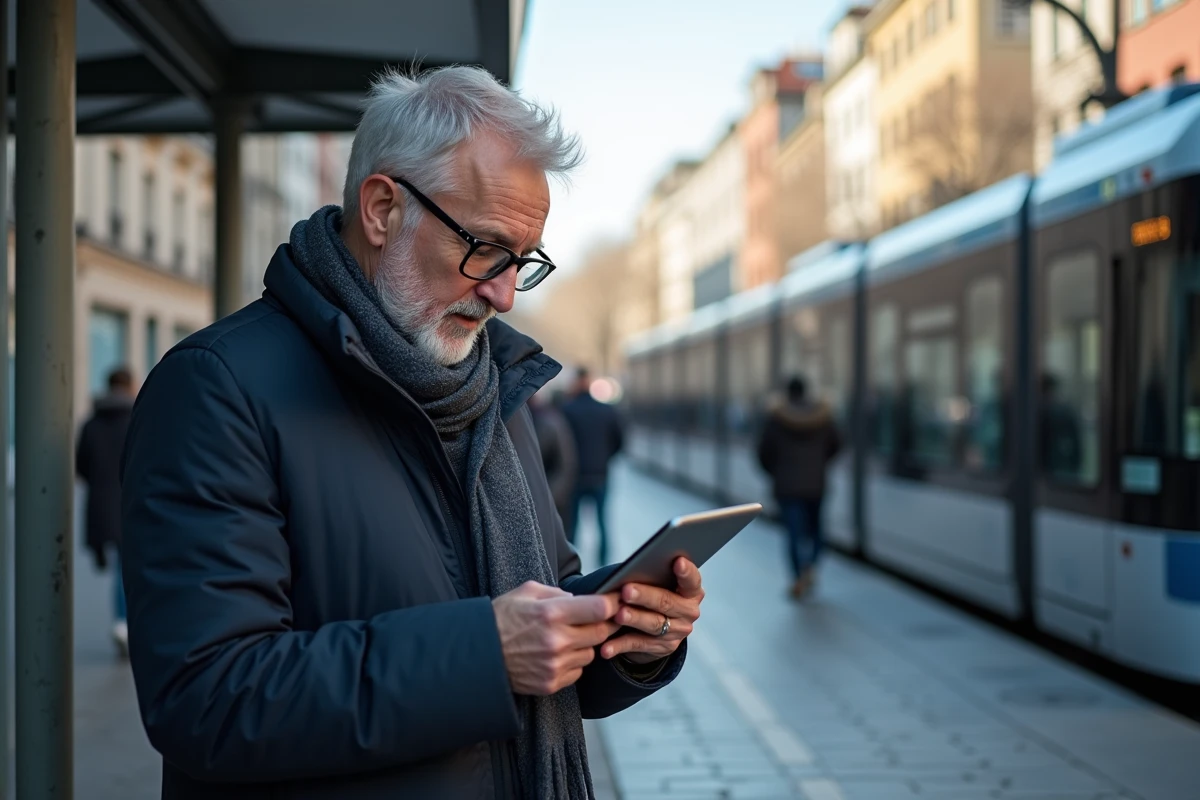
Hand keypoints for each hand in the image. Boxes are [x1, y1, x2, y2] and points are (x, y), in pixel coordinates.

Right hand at [492, 581, 620, 695]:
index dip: (612, 604)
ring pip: (591, 653)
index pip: (599, 609)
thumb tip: (581, 600)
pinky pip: (578, 671)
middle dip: (601, 624)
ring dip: (585, 645)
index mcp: (551, 613)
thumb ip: (558, 593)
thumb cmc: (502, 618)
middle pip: (601, 632)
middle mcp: (556, 641)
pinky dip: (572, 662)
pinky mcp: (551, 683)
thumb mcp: (526, 592)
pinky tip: (555, 655)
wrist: (478, 655)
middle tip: (591, 620)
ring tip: (564, 638)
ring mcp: (554, 665)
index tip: (614, 601)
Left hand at [601, 557, 702, 664]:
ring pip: (653, 624)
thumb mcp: (656, 584)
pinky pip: (638, 644)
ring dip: (634, 619)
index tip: (678, 561)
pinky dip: (620, 645)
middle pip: (666, 602)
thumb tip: (628, 573)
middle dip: (645, 596)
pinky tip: (606, 647)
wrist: (655, 627)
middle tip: (627, 591)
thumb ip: (650, 577)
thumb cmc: (653, 593)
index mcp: (691, 591)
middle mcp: (688, 612)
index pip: (692, 580)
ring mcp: (677, 632)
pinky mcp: (662, 648)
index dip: (686, 571)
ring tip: (618, 615)